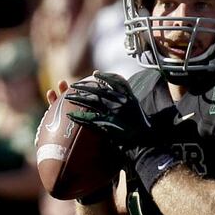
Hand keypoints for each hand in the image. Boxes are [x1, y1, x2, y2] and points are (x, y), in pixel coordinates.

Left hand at [65, 72, 180, 191]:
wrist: (147, 140)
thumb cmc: (143, 127)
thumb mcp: (139, 110)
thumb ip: (129, 102)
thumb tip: (120, 97)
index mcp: (130, 97)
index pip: (116, 82)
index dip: (105, 77)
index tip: (95, 74)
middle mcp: (122, 102)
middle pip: (99, 90)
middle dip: (85, 86)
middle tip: (73, 86)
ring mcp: (116, 112)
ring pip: (93, 101)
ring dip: (79, 98)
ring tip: (67, 98)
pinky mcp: (110, 124)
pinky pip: (91, 118)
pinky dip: (80, 117)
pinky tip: (70, 115)